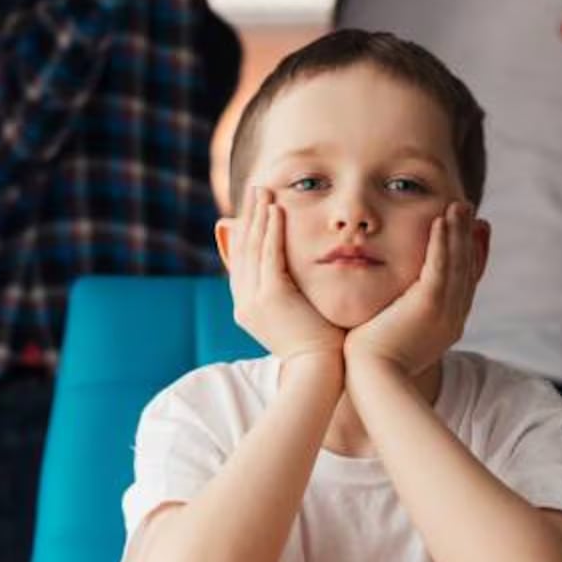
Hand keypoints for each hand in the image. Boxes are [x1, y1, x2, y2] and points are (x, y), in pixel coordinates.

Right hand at [220, 188, 345, 362]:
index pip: (241, 262)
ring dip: (258, 216)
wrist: (320, 371)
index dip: (246, 232)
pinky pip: (269, 255)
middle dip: (248, 217)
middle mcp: (244, 303)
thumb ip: (292, 296)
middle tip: (254, 189)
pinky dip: (271, 230)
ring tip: (263, 190)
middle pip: (242, 250)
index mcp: (247, 308)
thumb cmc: (318, 348)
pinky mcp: (270, 297)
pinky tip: (275, 210)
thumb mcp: (297, 317)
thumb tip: (298, 279)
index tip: (254, 209)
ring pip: (253, 248)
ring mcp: (254, 300)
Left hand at [344, 202, 485, 376]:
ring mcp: (445, 312)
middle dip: (471, 237)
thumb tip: (395, 304)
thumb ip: (403, 314)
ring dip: (459, 231)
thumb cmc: (373, 362)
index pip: (467, 282)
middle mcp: (454, 317)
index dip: (473, 254)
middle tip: (471, 210)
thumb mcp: (395, 332)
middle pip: (468, 269)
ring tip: (458, 205)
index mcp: (449, 325)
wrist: (372, 379)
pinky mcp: (429, 305)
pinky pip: (440, 267)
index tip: (475, 231)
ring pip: (457, 264)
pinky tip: (442, 219)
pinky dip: (443, 242)